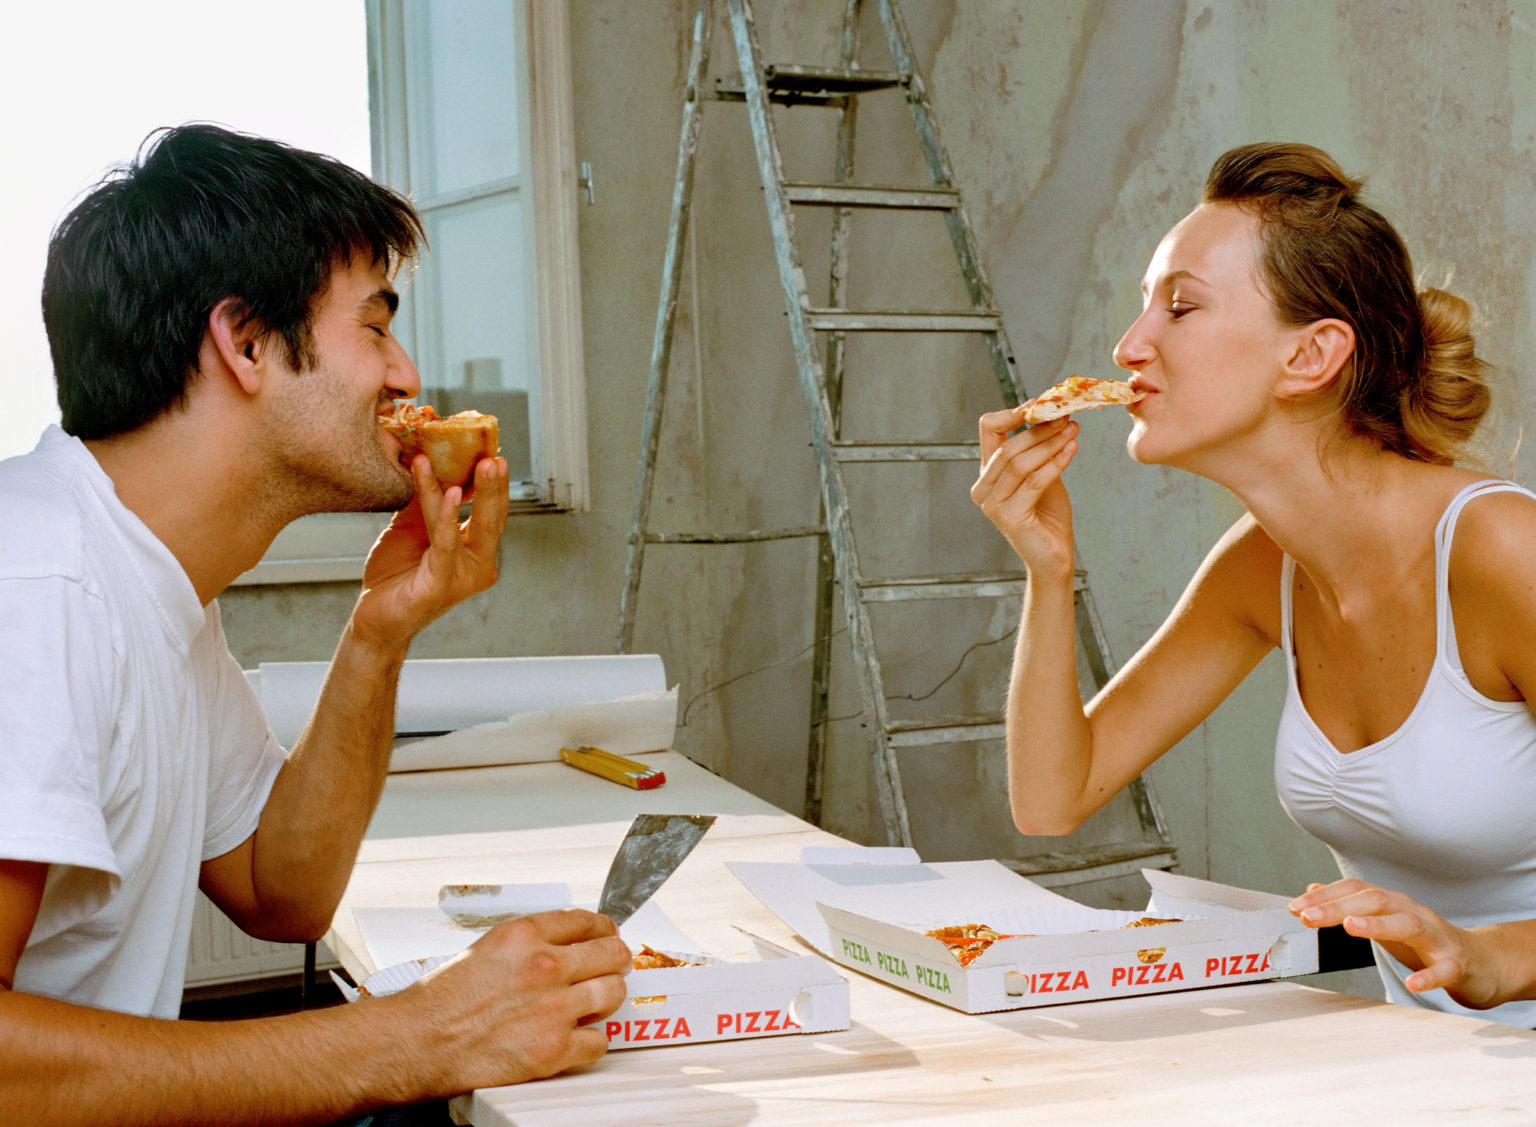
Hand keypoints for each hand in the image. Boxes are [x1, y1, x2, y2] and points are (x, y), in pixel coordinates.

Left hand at [352, 453, 510, 648]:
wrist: (373, 617)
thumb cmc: (394, 575)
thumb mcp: (410, 527)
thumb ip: (425, 501)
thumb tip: (428, 458)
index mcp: (474, 551)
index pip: (490, 513)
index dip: (493, 485)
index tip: (493, 455)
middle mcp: (477, 565)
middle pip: (491, 519)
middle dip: (494, 486)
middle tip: (493, 457)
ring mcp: (463, 578)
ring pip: (470, 527)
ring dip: (475, 493)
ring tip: (477, 464)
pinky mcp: (441, 586)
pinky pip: (446, 545)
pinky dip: (448, 518)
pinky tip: (451, 494)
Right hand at [395, 908, 631, 1091]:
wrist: (417, 1043)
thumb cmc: (441, 1000)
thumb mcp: (486, 948)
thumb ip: (528, 943)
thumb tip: (565, 943)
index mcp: (524, 935)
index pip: (587, 921)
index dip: (603, 929)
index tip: (607, 935)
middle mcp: (543, 966)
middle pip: (612, 953)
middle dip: (615, 960)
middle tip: (612, 966)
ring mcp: (552, 1009)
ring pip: (613, 993)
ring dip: (606, 998)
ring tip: (595, 1002)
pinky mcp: (553, 1050)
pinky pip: (599, 1042)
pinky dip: (591, 1041)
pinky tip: (577, 1037)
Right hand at [970, 407, 1078, 576]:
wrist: (1054, 556)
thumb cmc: (1047, 516)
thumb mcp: (1041, 474)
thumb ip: (1038, 451)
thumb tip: (1053, 415)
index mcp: (987, 475)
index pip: (988, 431)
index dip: (1010, 413)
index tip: (1038, 404)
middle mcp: (983, 489)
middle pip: (1008, 446)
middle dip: (1039, 428)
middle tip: (1066, 416)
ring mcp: (993, 505)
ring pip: (1020, 463)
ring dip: (1050, 443)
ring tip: (1072, 430)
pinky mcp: (1009, 518)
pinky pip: (1034, 482)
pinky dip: (1056, 463)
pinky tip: (1072, 449)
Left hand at [1289, 879, 1501, 1007]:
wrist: (1482, 961)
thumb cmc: (1426, 941)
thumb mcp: (1384, 920)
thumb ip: (1350, 905)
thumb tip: (1314, 889)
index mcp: (1393, 903)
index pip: (1355, 890)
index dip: (1324, 897)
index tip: (1295, 908)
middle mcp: (1412, 912)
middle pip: (1375, 900)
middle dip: (1338, 907)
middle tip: (1308, 918)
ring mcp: (1436, 937)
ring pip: (1407, 924)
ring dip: (1377, 925)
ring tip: (1350, 929)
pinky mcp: (1457, 963)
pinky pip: (1444, 968)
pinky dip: (1429, 975)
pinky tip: (1414, 983)